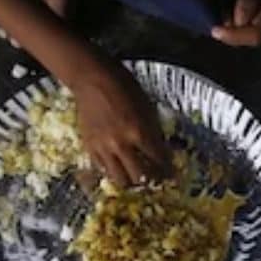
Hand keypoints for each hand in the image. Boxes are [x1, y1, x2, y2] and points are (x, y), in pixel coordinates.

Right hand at [69, 61, 170, 186]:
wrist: (92, 79)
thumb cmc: (124, 87)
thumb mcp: (147, 106)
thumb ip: (153, 130)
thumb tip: (160, 150)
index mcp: (140, 131)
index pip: (158, 161)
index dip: (167, 171)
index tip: (170, 175)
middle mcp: (122, 144)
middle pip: (140, 177)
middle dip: (151, 181)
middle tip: (155, 180)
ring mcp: (104, 147)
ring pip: (119, 179)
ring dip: (131, 181)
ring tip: (136, 178)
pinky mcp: (89, 147)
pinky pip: (103, 169)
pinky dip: (113, 171)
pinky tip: (118, 167)